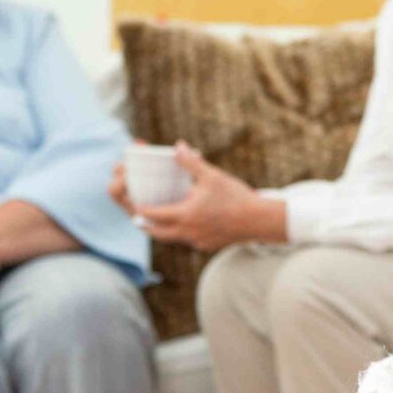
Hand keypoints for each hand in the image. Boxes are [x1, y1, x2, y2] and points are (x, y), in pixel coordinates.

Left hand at [122, 145, 285, 252]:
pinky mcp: (206, 245)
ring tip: (157, 217)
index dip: (139, 207)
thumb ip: (191, 162)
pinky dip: (181, 231)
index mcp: (184, 215)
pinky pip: (187, 239)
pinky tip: (186, 220)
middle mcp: (187, 232)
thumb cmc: (236, 197)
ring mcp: (196, 241)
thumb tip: (178, 147)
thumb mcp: (212, 176)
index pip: (150, 215)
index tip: (134, 200)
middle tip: (138, 213)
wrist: (259, 220)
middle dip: (144, 223)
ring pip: (170, 237)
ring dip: (161, 228)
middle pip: (155, 233)